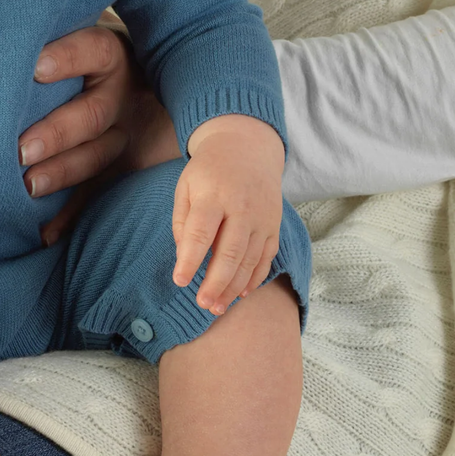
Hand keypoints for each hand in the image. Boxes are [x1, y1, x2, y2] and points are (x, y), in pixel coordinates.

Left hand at [21, 14, 180, 245]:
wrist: (141, 77)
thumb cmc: (82, 47)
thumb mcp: (77, 30)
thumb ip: (48, 29)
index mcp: (111, 55)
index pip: (93, 50)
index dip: (67, 58)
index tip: (33, 67)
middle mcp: (121, 95)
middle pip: (93, 115)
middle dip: (56, 134)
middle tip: (19, 149)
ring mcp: (123, 133)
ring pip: (97, 157)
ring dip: (61, 173)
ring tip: (26, 187)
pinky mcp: (118, 166)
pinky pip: (97, 194)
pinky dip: (69, 216)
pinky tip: (45, 233)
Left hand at [172, 115, 285, 314]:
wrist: (247, 149)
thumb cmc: (208, 171)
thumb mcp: (186, 185)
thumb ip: (182, 220)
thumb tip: (183, 256)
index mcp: (214, 195)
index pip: (200, 232)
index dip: (190, 259)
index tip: (180, 281)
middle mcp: (242, 208)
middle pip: (230, 252)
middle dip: (215, 283)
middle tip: (201, 303)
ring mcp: (262, 219)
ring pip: (250, 261)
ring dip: (233, 287)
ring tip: (217, 306)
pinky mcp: (274, 227)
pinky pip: (266, 259)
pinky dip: (253, 278)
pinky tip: (240, 293)